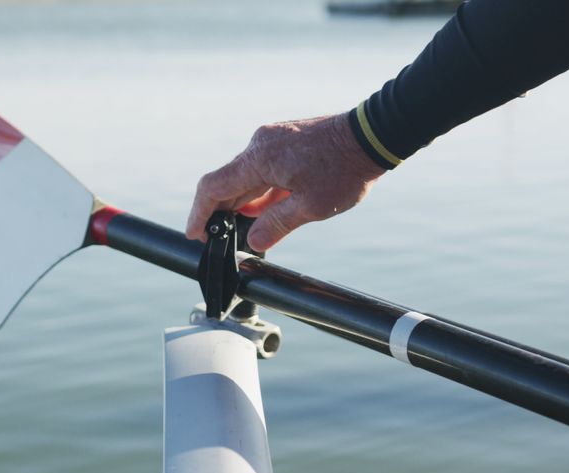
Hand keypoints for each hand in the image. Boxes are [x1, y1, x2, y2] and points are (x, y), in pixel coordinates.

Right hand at [186, 112, 385, 250]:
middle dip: (220, 212)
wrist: (372, 135)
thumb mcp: (310, 207)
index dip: (200, 214)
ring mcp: (272, 139)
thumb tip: (253, 242)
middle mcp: (259, 144)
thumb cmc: (344, 170)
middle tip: (218, 240)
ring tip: (244, 230)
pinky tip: (265, 210)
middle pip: (226, 181)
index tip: (195, 235)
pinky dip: (258, 190)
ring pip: (246, 175)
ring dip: (242, 202)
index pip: (213, 187)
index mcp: (259, 159)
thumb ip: (276, 225)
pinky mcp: (285, 139)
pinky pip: (262, 168)